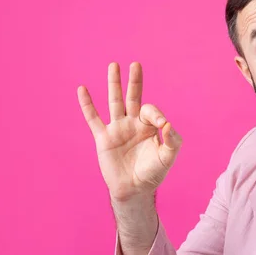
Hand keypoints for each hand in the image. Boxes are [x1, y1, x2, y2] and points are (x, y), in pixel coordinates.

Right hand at [77, 62, 181, 201]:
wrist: (134, 190)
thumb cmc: (153, 173)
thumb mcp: (168, 156)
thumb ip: (172, 140)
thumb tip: (168, 124)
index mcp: (149, 126)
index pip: (150, 110)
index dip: (156, 114)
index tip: (162, 125)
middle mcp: (133, 123)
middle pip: (133, 97)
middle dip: (134, 81)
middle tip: (135, 64)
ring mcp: (117, 129)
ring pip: (114, 102)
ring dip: (114, 84)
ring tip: (114, 65)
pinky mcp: (103, 138)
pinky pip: (93, 119)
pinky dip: (87, 104)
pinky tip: (82, 89)